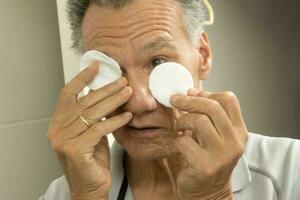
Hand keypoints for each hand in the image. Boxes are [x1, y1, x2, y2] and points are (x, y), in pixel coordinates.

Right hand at [47, 62, 132, 199]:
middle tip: (123, 81)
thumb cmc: (92, 159)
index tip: (97, 66)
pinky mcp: (76, 149)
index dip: (82, 78)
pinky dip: (116, 121)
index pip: (67, 94)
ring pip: (93, 113)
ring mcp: (63, 140)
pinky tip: (128, 116)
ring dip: (114, 101)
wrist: (90, 187)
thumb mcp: (90, 133)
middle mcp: (56, 129)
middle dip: (106, 89)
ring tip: (128, 92)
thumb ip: (92, 116)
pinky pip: (100, 129)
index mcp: (57, 122)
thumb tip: (107, 93)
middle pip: (84, 101)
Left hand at [170, 89, 247, 199]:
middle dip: (189, 100)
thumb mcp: (216, 136)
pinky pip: (184, 142)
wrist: (208, 193)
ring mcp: (221, 155)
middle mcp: (234, 143)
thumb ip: (209, 116)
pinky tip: (177, 146)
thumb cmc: (209, 160)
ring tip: (179, 127)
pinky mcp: (205, 167)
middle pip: (213, 107)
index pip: (229, 100)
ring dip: (182, 121)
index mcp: (239, 132)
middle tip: (175, 100)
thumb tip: (191, 92)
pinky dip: (175, 141)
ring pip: (199, 121)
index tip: (191, 93)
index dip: (207, 93)